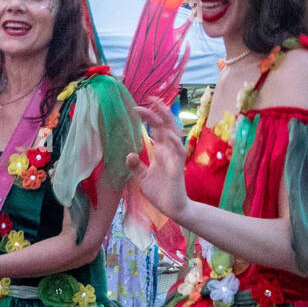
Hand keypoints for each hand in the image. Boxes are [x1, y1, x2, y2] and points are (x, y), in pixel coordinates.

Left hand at [126, 98, 188, 223]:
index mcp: (161, 151)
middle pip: (166, 125)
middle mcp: (169, 151)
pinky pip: (178, 151)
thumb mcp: (142, 178)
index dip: (149, 117)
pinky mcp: (178, 167)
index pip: (156, 129)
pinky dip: (173, 141)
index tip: (137, 107)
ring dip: (168, 120)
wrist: (171, 208)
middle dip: (159, 111)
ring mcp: (174, 158)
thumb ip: (136, 166)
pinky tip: (165, 133)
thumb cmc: (160, 192)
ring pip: (175, 133)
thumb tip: (128, 154)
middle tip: (150, 98)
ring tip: (160, 107)